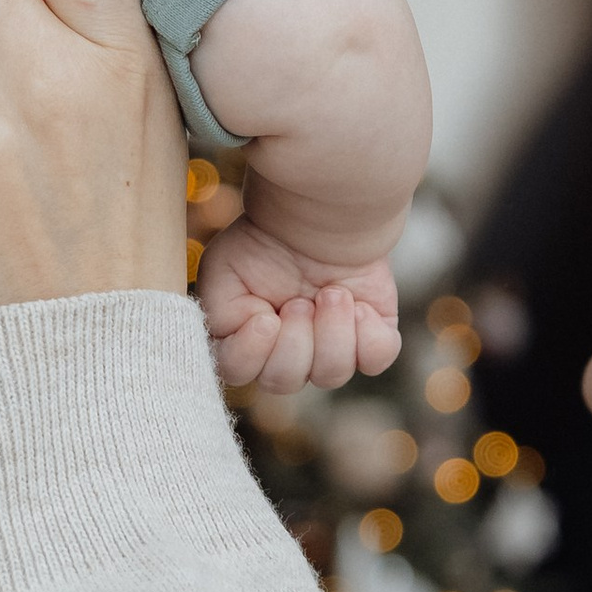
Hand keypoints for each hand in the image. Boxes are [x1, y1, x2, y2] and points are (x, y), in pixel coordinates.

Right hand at [196, 221, 401, 392]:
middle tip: (299, 301)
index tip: (265, 317)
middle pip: (283, 381)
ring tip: (332, 294)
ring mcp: (329, 351)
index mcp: (244, 343)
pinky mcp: (370, 339)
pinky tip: (357, 304)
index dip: (251, 354)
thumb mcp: (222, 270)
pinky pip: (375, 358)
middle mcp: (286, 355)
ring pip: (331, 375)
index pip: (237, 373)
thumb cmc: (265, 240)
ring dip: (331, 331)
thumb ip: (216, 316)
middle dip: (294, 340)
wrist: (318, 210)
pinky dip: (367, 333)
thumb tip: (245, 347)